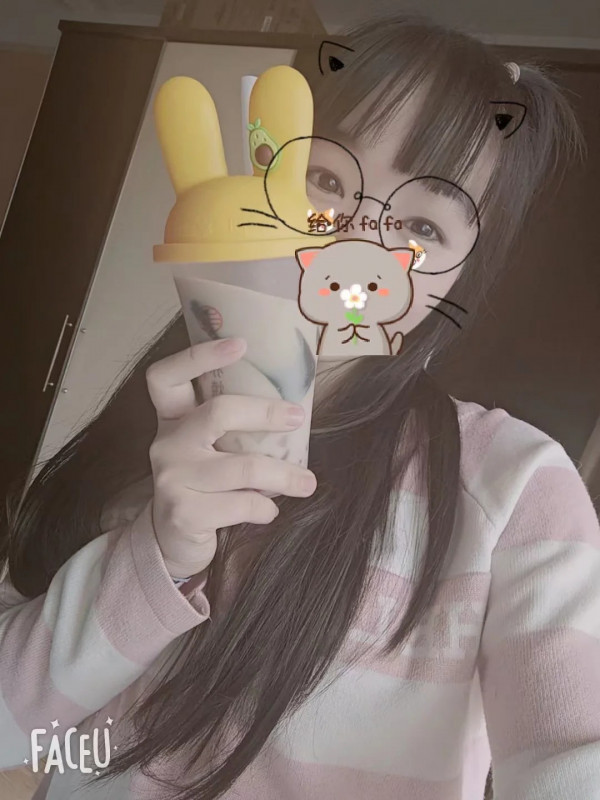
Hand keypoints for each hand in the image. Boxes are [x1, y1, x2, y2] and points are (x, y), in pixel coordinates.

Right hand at [145, 338, 316, 578]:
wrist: (171, 541)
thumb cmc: (203, 486)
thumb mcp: (209, 450)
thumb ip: (232, 430)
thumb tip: (293, 409)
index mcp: (173, 420)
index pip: (166, 376)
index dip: (198, 355)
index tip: (240, 343)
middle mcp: (166, 443)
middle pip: (218, 412)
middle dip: (264, 412)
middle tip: (297, 417)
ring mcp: (171, 478)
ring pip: (242, 466)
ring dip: (283, 475)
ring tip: (308, 483)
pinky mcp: (184, 512)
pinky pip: (241, 504)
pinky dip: (265, 508)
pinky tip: (269, 511)